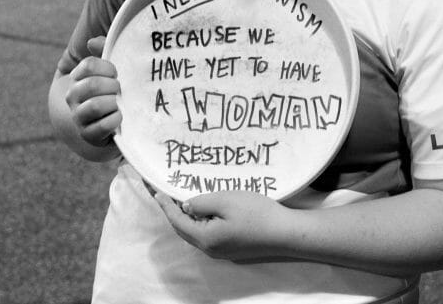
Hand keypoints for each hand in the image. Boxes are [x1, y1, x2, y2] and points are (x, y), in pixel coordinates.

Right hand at [49, 37, 120, 147]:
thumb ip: (103, 51)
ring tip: (119, 103)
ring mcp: (78, 117)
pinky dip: (115, 120)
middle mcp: (73, 97)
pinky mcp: (88, 135)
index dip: (107, 67)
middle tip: (120, 89)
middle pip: (91, 85)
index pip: (88, 65)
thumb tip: (92, 42)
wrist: (108, 121)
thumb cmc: (110, 90)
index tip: (116, 73)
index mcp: (77, 78)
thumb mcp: (108, 70)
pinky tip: (120, 116)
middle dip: (111, 86)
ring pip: (94, 106)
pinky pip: (102, 127)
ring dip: (113, 103)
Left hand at [154, 190, 292, 261]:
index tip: (156, 191)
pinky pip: (209, 234)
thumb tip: (186, 207)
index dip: (166, 205)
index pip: (177, 221)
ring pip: (197, 233)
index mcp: (205, 238)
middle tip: (166, 194)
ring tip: (183, 198)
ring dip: (188, 217)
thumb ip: (201, 202)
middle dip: (174, 212)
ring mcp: (222, 251)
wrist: (286, 233)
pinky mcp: (233, 248)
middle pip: (184, 230)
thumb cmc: (257, 214)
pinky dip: (202, 221)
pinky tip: (206, 209)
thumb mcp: (226, 200)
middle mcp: (210, 249)